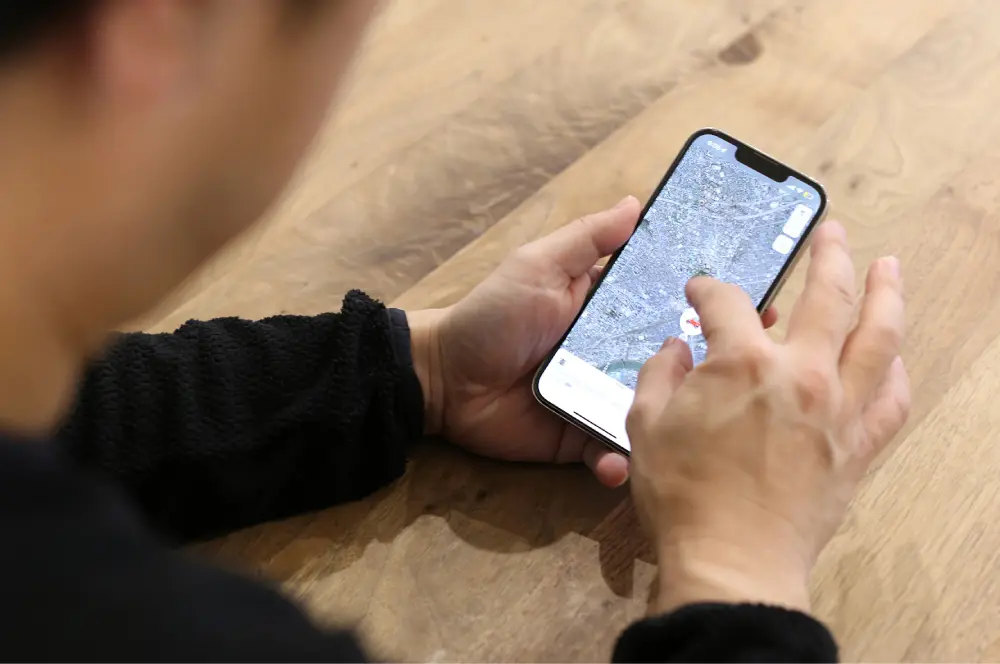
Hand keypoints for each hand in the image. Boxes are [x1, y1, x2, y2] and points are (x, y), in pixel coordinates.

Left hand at [409, 197, 777, 487]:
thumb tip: (636, 202)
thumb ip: (587, 240)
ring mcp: (600, 399)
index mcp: (611, 311)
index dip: (713, 305)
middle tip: (757, 371)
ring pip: (653, 413)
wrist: (445, 380)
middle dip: (714, 367)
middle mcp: (616, 355)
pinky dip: (617, 462)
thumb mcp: (538, 267)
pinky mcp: (579, 439)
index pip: (671, 304)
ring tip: (702, 432)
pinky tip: (619, 463)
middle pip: (675, 362)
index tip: (760, 303)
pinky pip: (609, 452)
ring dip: (677, 423)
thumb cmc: (492, 315)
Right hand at [626, 221, 909, 612]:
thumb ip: (660, 374)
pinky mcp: (859, 446)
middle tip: (832, 231)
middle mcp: (801, 373)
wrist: (733, 561)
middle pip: (826, 296)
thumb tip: (678, 349)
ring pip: (878, 337)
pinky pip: (892, 400)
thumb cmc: (683, 495)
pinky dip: (895, 372)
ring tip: (890, 267)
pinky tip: (894, 358)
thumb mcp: (644, 425)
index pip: (725, 302)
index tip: (698, 290)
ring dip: (886, 294)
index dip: (706, 288)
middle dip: (828, 255)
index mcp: (742, 362)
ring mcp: (839, 408)